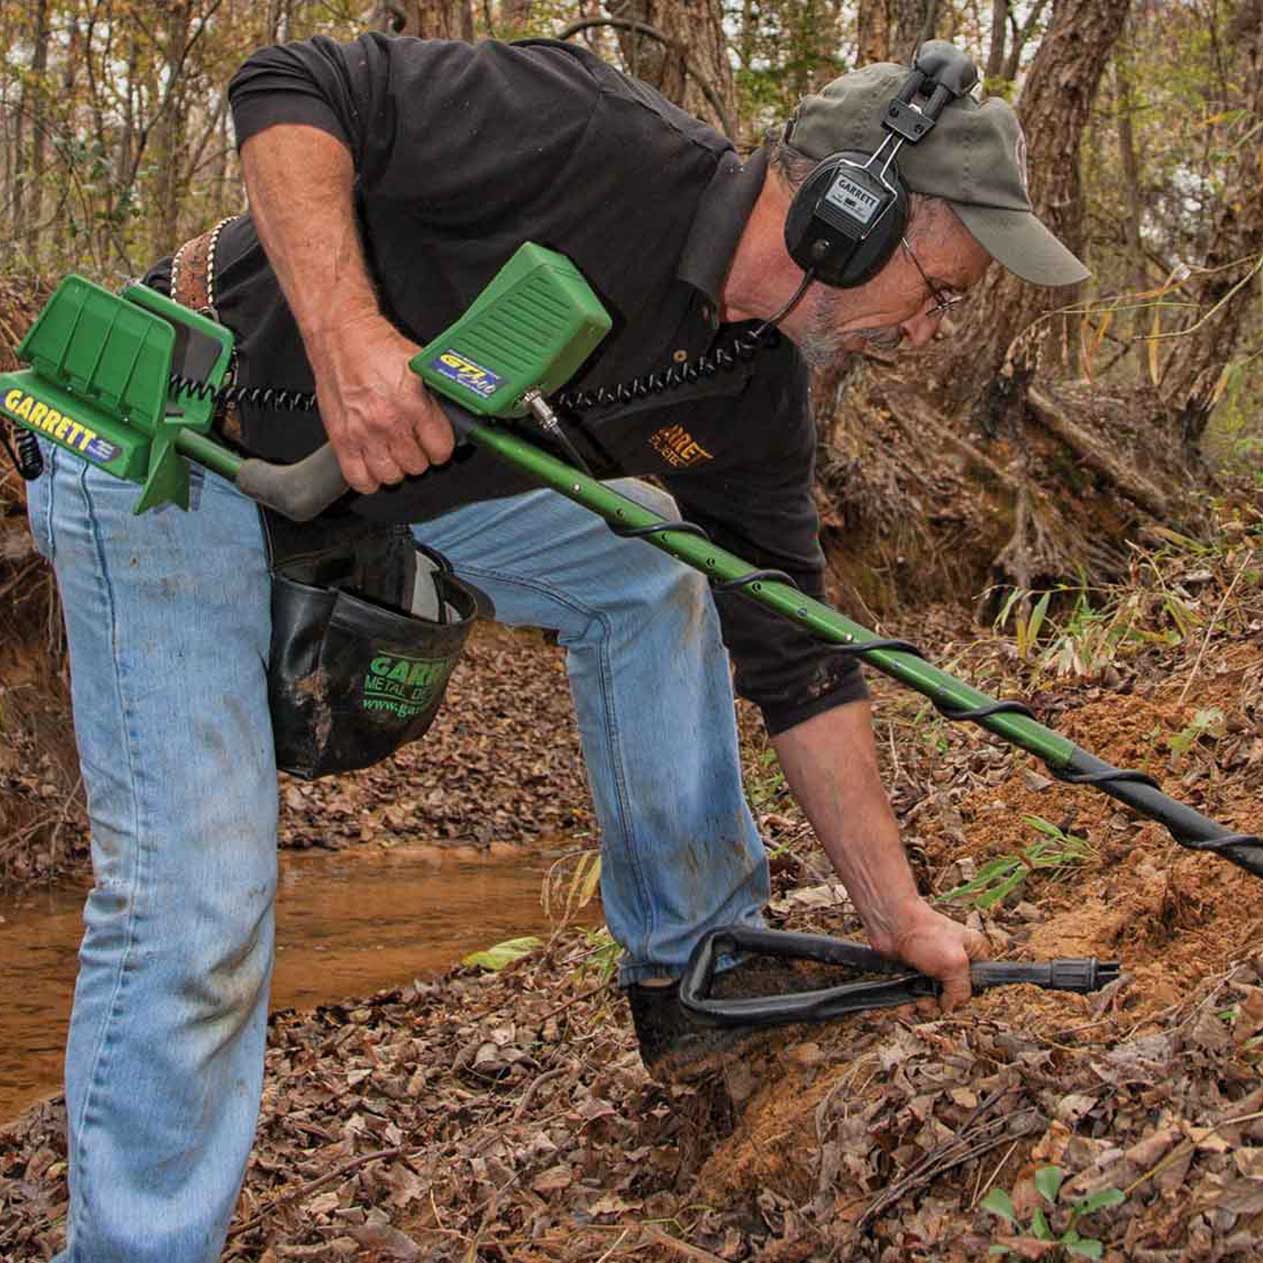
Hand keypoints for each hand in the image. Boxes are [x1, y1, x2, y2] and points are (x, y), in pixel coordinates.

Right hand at [308, 311, 454, 493]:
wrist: (341, 335)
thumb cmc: (376, 347)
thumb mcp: (419, 367)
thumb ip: (436, 396)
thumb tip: (456, 415)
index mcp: (412, 403)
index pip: (440, 449)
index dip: (441, 447)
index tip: (436, 443)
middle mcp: (388, 421)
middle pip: (417, 466)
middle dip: (419, 456)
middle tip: (414, 443)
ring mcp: (363, 433)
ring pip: (391, 476)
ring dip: (396, 467)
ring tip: (394, 452)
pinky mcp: (341, 439)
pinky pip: (359, 479)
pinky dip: (368, 478)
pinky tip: (374, 464)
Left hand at [872, 898, 989, 1012]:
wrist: (889, 922)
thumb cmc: (924, 935)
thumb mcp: (954, 964)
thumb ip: (960, 990)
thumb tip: (949, 1008)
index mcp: (973, 952)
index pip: (979, 983)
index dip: (966, 996)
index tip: (952, 1001)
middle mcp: (955, 959)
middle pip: (954, 994)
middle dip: (940, 1004)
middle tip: (928, 1003)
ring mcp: (934, 965)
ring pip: (933, 997)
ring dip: (923, 1006)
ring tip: (914, 1004)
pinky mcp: (914, 970)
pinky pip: (915, 993)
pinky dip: (909, 1002)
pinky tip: (903, 1007)